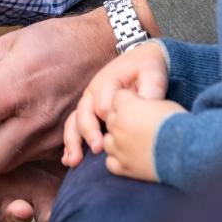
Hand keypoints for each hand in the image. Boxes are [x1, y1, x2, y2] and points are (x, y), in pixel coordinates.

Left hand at [0, 9, 117, 172]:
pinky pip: (26, 162)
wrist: (105, 48)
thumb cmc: (53, 40)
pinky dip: (7, 152)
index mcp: (17, 83)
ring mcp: (50, 135)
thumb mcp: (5, 46)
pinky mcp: (60, 145)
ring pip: (5, 165)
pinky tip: (3, 134)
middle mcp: (35, 116)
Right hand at [62, 40, 168, 164]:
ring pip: (74, 121)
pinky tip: (69, 161)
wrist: (142, 60)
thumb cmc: (147, 68)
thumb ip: (150, 90)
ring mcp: (89, 102)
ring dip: (73, 141)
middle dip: (89, 132)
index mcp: (108, 81)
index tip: (114, 133)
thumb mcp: (152, 74)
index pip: (102, 103)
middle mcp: (93, 92)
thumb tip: (148, 109)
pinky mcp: (90, 112)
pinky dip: (70, 143)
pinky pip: (74, 127)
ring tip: (74, 161)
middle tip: (98, 148)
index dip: (108, 118)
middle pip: (84, 112)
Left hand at [103, 91, 185, 181]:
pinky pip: (110, 162)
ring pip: (108, 141)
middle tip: (139, 126)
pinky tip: (130, 158)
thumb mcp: (162, 103)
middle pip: (111, 118)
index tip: (140, 106)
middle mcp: (118, 125)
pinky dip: (118, 160)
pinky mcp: (124, 167)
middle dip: (121, 120)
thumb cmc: (176, 123)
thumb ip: (144, 103)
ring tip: (133, 143)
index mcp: (127, 106)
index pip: (117, 97)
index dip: (129, 101)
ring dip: (117, 141)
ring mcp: (120, 147)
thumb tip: (143, 107)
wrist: (184, 151)